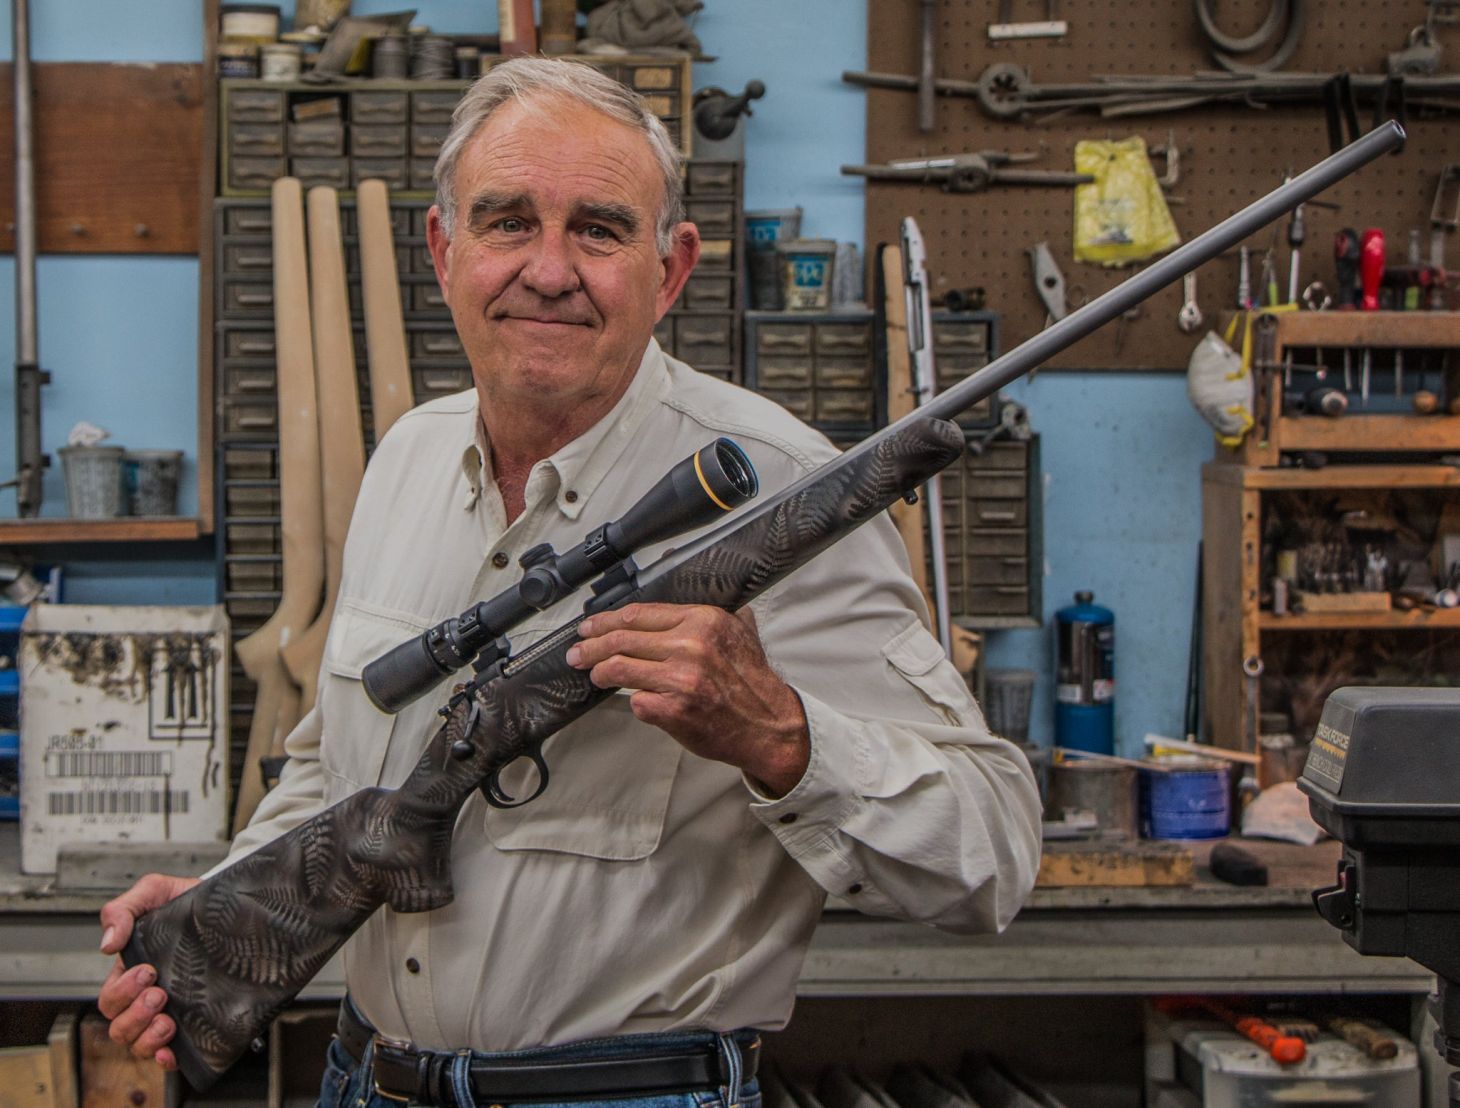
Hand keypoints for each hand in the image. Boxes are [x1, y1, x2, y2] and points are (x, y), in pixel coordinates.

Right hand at [97, 873, 200, 1069]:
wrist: (233, 904)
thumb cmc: (188, 901)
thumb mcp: (154, 891)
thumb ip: (123, 910)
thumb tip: (107, 944)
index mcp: (132, 971)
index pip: (111, 997)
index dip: (122, 991)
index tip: (148, 971)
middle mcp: (149, 995)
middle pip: (120, 1026)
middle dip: (135, 1014)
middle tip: (159, 993)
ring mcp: (172, 1009)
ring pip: (139, 1043)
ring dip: (147, 1037)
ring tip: (168, 1020)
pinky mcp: (197, 1020)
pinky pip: (172, 1052)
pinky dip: (165, 1058)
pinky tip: (172, 1051)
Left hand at [567, 602, 809, 795]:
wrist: (768, 725)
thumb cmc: (751, 680)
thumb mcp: (739, 629)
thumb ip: (709, 605)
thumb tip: (674, 571)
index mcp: (703, 620)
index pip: (637, 614)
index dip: (605, 620)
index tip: (591, 626)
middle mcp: (691, 646)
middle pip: (621, 639)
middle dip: (590, 646)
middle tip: (578, 651)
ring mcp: (681, 679)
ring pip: (619, 668)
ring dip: (599, 671)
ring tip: (592, 673)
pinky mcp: (674, 711)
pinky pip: (635, 702)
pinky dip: (631, 702)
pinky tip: (630, 700)